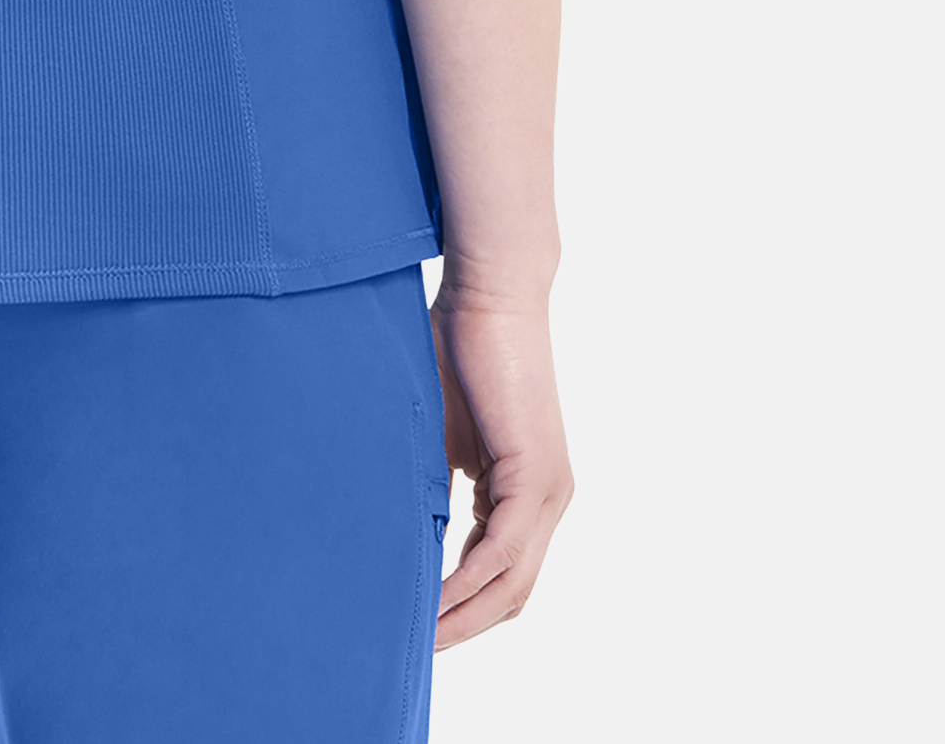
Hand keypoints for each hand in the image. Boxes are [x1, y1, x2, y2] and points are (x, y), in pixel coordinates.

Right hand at [430, 281, 573, 648]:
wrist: (488, 292)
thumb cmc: (457, 345)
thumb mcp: (437, 431)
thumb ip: (432, 480)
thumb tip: (397, 526)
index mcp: (524, 489)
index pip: (499, 573)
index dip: (460, 607)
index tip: (414, 624)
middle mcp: (547, 500)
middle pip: (510, 594)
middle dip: (462, 629)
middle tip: (413, 651)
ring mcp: (548, 492)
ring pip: (510, 584)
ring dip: (463, 618)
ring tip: (417, 639)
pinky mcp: (536, 477)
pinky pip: (501, 553)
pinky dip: (465, 583)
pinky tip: (431, 600)